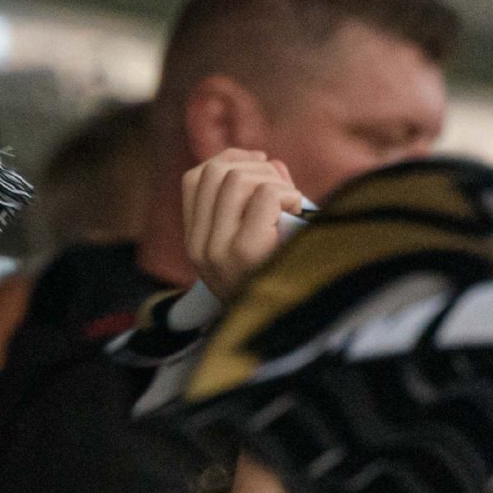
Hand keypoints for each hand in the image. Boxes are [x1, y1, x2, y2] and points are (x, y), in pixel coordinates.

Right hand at [182, 147, 305, 298]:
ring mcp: (219, 251)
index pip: (193, 179)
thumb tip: (268, 161)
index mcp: (196, 243)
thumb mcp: (258, 240)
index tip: (260, 165)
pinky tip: (298, 213)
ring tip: (292, 203)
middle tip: (283, 188)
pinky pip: (265, 194)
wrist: (294, 333)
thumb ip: (259, 198)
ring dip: (274, 181)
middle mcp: (199, 247)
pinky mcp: (246, 253)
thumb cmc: (284, 279)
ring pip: (238, 178)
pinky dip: (289, 194)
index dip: (228, 159)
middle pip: (216, 171)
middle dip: (256, 167)